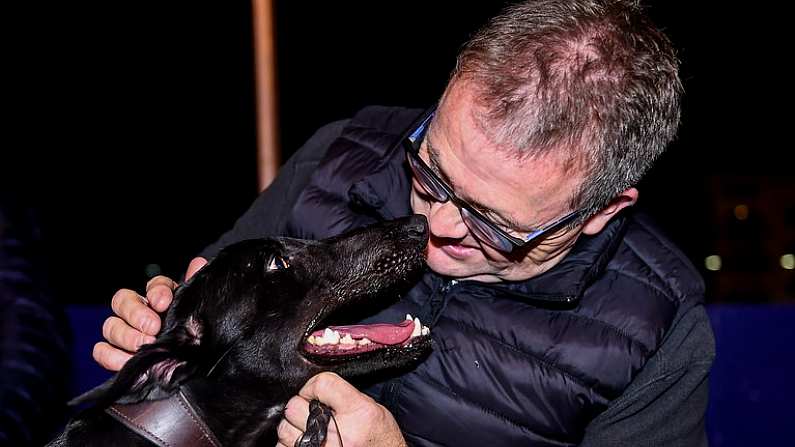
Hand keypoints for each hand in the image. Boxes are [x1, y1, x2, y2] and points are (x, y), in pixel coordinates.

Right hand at [92, 256, 207, 370]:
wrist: (187, 366)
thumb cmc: (190, 334)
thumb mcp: (195, 311)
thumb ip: (196, 288)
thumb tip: (198, 263)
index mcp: (161, 297)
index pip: (154, 285)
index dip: (157, 291)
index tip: (163, 303)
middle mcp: (138, 311)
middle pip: (123, 301)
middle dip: (136, 314)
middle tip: (152, 328)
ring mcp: (124, 333)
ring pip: (110, 325)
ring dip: (125, 336)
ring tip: (143, 346)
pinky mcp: (115, 355)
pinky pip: (101, 350)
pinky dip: (111, 356)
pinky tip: (127, 362)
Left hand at [276, 372, 406, 446]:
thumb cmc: (381, 440)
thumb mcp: (372, 409)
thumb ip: (345, 396)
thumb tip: (316, 388)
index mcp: (357, 413)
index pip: (323, 384)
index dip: (314, 386)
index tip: (316, 393)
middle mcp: (337, 435)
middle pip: (295, 406)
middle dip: (302, 406)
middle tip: (313, 413)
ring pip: (285, 429)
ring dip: (293, 427)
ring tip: (309, 430)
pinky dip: (290, 444)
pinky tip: (305, 443)